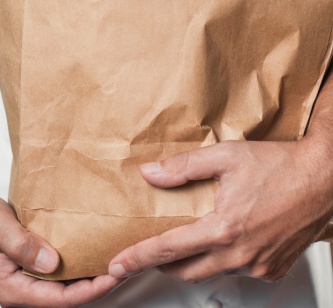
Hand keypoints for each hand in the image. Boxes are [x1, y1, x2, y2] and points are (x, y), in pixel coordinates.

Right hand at [0, 193, 123, 306]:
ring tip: (117, 259)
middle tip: (126, 266)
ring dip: (92, 275)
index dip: (91, 290)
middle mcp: (24, 290)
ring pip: (67, 285)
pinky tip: (95, 250)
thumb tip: (51, 263)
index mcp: (13, 289)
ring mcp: (29, 280)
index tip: (114, 274)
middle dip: (99, 285)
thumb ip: (21, 246)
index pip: (61, 299)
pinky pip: (62, 272)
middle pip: (69, 296)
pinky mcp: (34, 267)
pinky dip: (80, 263)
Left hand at [108, 138, 332, 282]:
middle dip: (162, 264)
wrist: (325, 178)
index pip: (168, 249)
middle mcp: (241, 253)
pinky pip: (239, 271)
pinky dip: (224, 260)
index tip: (117, 266)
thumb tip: (150, 173)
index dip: (138, 258)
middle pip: (186, 270)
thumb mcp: (225, 156)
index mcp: (224, 228)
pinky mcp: (274, 269)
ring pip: (212, 272)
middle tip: (148, 252)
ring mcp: (259, 265)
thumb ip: (183, 167)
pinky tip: (225, 241)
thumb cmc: (281, 166)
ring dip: (194, 261)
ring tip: (187, 241)